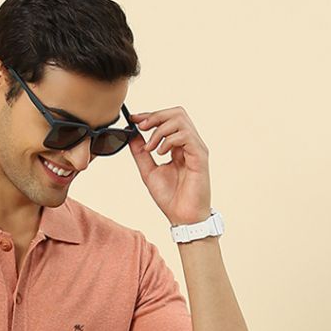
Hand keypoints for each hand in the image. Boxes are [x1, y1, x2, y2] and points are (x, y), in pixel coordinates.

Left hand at [126, 107, 211, 226]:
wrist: (183, 218)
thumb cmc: (171, 198)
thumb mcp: (149, 172)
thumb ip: (141, 153)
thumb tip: (131, 135)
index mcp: (179, 145)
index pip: (167, 119)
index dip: (150, 115)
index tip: (133, 118)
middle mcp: (190, 143)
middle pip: (176, 113)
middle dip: (155, 116)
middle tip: (141, 127)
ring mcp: (196, 148)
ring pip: (180, 120)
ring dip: (160, 130)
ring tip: (150, 148)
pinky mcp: (200, 156)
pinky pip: (185, 136)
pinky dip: (169, 141)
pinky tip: (160, 154)